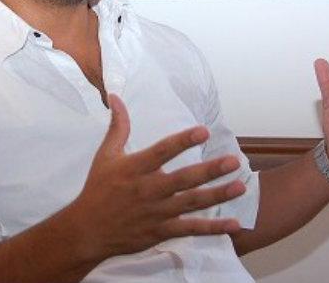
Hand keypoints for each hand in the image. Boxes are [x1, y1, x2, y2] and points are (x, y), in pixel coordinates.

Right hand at [68, 94, 245, 260]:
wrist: (87, 231)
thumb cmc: (98, 189)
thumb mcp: (105, 155)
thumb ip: (118, 127)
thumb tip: (116, 97)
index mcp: (135, 168)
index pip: (162, 151)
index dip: (183, 141)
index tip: (203, 131)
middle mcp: (148, 190)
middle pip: (183, 179)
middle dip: (209, 170)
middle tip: (233, 160)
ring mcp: (157, 212)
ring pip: (192, 203)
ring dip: (218, 195)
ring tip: (241, 186)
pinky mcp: (161, 231)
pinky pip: (191, 229)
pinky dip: (213, 228)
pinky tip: (234, 224)